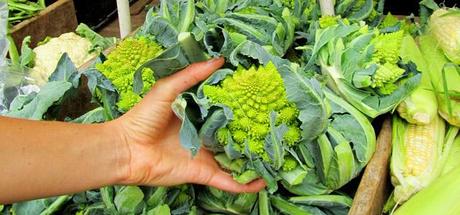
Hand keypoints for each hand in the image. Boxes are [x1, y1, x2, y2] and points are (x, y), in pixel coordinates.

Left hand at [112, 58, 265, 192]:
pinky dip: (245, 184)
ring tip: (277, 155)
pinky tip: (263, 182)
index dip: (241, 103)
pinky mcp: (203, 173)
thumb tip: (218, 60)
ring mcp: (205, 155)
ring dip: (253, 159)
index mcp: (197, 115)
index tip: (261, 94)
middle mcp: (204, 135)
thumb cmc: (143, 118)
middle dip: (253, 131)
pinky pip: (227, 181)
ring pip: (235, 159)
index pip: (224, 109)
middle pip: (233, 134)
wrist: (127, 149)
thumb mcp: (167, 89)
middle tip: (276, 124)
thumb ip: (191, 75)